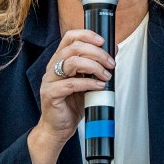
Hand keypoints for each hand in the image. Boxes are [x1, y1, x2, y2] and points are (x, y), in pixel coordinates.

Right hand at [36, 29, 113, 143]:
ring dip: (94, 66)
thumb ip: (97, 66)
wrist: (59, 128)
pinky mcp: (51, 94)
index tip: (102, 41)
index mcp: (60, 60)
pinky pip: (71, 84)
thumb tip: (113, 50)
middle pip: (73, 48)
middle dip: (96, 53)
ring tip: (106, 75)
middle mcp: (53, 67)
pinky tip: (99, 86)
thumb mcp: (88, 81)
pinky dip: (88, 83)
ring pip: (71, 62)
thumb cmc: (71, 105)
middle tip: (110, 63)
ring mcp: (50, 80)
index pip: (70, 37)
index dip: (86, 35)